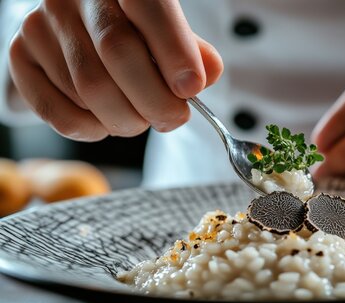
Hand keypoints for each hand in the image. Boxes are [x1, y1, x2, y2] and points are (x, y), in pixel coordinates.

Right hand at [8, 0, 222, 140]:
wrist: (77, 29)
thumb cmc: (131, 32)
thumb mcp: (167, 32)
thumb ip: (190, 51)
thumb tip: (206, 74)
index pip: (149, 8)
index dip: (174, 52)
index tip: (191, 88)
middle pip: (118, 54)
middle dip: (155, 101)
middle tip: (173, 118)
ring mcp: (41, 25)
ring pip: (91, 90)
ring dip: (128, 120)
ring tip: (140, 117)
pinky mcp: (21, 57)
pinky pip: (61, 114)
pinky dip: (94, 130)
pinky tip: (107, 122)